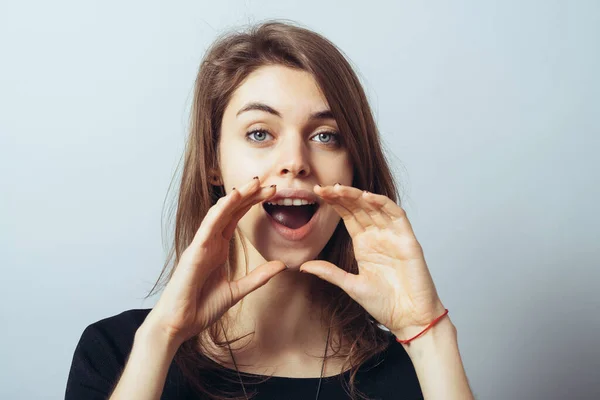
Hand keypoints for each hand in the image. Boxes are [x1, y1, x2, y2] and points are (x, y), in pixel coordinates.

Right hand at [144, 177, 285, 345]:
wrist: (179, 324)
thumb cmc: (201, 307)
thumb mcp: (237, 291)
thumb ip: (258, 277)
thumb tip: (281, 265)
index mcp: (218, 249)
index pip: (236, 218)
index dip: (252, 203)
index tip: (272, 193)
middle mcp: (209, 242)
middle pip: (230, 211)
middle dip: (249, 195)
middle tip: (270, 184)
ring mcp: (201, 245)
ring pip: (219, 213)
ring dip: (237, 196)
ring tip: (255, 183)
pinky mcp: (194, 252)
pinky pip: (208, 226)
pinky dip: (220, 211)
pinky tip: (233, 198)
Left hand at [299, 184, 446, 338]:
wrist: (409, 319)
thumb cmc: (385, 304)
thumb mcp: (350, 286)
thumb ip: (329, 273)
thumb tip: (303, 266)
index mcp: (364, 244)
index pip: (348, 215)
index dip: (334, 202)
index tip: (317, 192)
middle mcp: (378, 236)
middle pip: (359, 207)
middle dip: (341, 195)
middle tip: (323, 187)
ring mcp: (393, 236)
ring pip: (375, 207)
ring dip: (358, 195)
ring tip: (339, 188)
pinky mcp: (408, 240)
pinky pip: (396, 215)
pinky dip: (383, 204)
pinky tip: (367, 197)